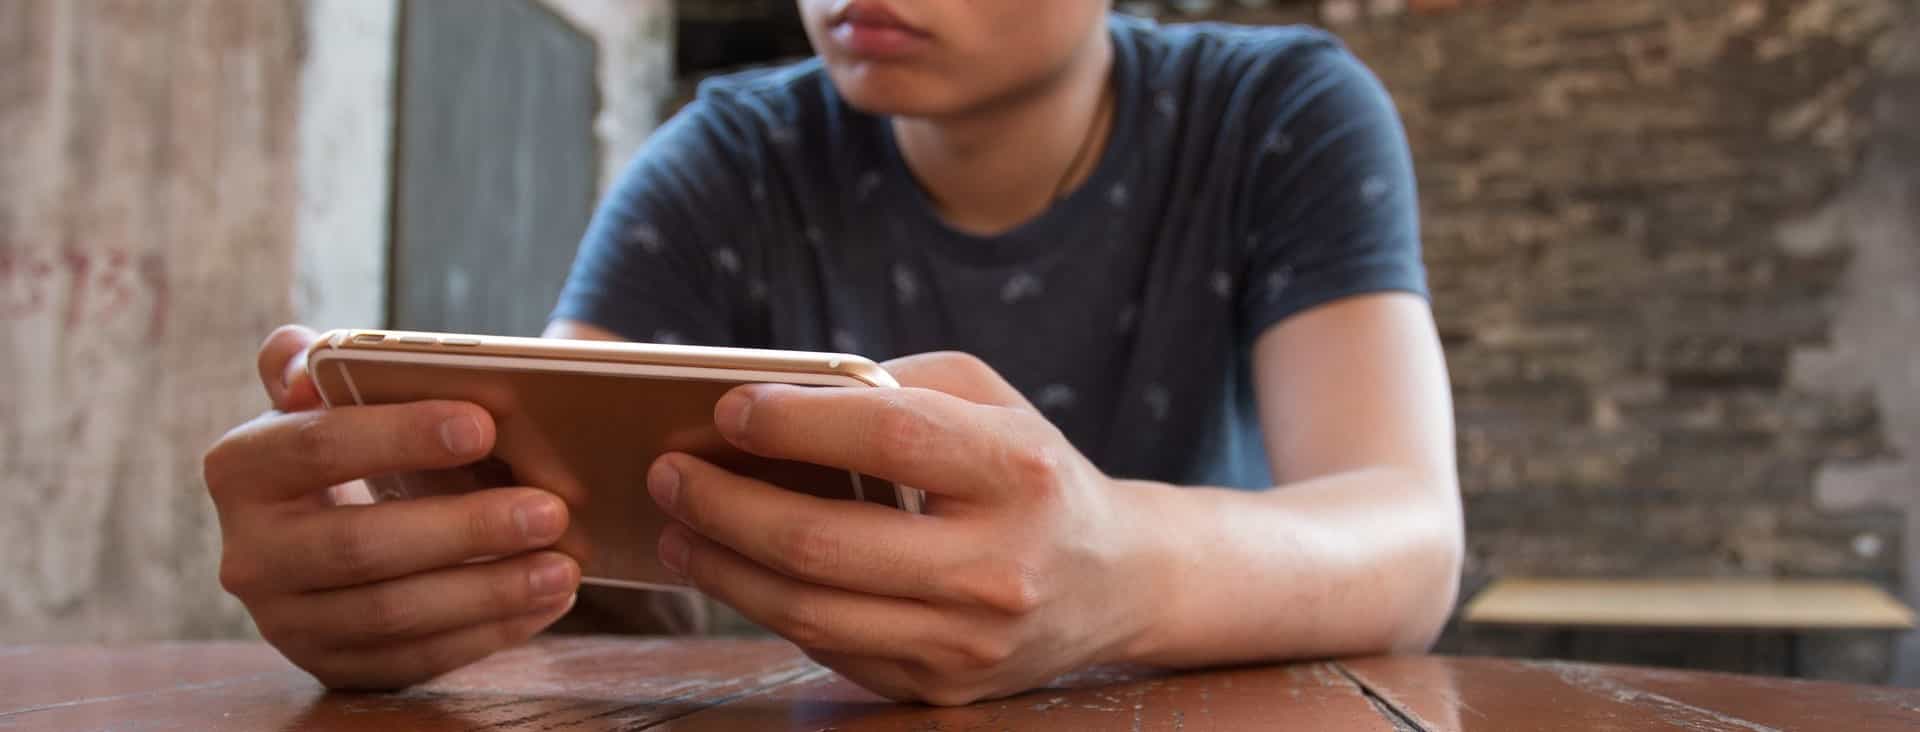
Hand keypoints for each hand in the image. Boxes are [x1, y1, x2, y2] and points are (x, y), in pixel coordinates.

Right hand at [203, 325, 581, 688]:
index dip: (401, 435)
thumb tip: (307, 362)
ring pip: (394, 613)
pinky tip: (546, 601)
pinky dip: (489, 632)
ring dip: (491, 591)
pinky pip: (415, 659)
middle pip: (361, 546)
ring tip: (565, 565)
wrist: (321, 530)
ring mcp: (286, 622)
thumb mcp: (322, 399)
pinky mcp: (331, 667)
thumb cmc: (346, 448)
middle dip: (465, 529)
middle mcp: (249, 555)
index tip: (484, 424)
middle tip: (552, 511)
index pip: (318, 446)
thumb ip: (314, 364)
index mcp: (240, 468)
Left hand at [646, 352, 1168, 704]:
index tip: (729, 408)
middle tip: (669, 474)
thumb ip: (897, 386)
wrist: (1117, 580)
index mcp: (1018, 472)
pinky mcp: (946, 689)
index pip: (891, 438)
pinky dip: (770, 608)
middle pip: (826, 543)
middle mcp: (999, 567)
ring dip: (724, 569)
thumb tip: (777, 401)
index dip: (797, 421)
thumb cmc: (1033, 472)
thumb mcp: (993, 401)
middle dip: (726, 506)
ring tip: (677, 527)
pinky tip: (734, 570)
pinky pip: (832, 649)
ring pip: (812, 614)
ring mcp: (971, 642)